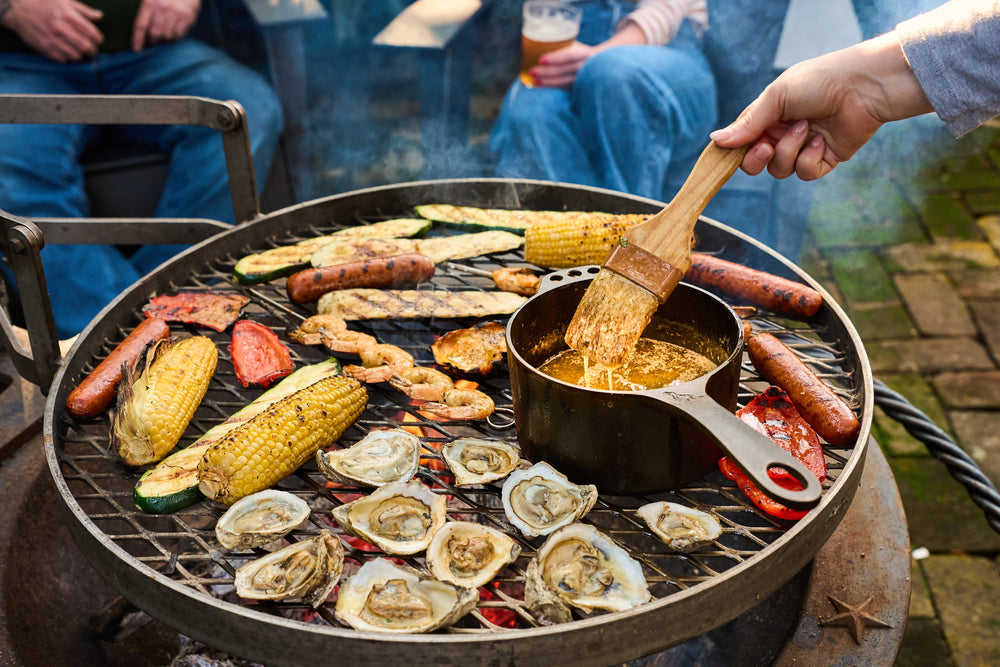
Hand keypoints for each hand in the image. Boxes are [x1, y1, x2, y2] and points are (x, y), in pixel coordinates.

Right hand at [5, 0, 103, 61]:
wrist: (17, 9)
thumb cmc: (43, 3)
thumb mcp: (64, 1)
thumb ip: (84, 10)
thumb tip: (99, 16)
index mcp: (70, 16)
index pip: (94, 35)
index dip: (98, 40)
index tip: (96, 40)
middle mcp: (62, 29)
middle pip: (87, 48)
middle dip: (92, 50)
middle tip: (90, 49)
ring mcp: (53, 40)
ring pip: (76, 56)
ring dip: (80, 55)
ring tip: (78, 50)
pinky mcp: (44, 48)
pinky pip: (62, 60)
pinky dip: (67, 58)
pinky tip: (65, 52)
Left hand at [132, 0, 199, 51]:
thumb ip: (145, 10)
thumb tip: (141, 30)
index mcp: (149, 2)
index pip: (141, 25)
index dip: (138, 39)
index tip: (137, 50)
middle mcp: (162, 8)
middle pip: (155, 34)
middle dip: (153, 40)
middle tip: (154, 40)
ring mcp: (176, 13)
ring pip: (168, 36)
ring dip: (165, 40)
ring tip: (165, 37)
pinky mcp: (188, 17)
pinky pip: (180, 34)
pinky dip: (176, 37)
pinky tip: (174, 33)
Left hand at [531, 42, 595, 87]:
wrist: (600, 66)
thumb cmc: (581, 53)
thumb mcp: (576, 46)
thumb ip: (562, 44)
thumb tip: (538, 39)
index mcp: (584, 53)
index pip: (569, 56)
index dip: (555, 58)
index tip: (541, 60)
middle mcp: (585, 67)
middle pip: (563, 70)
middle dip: (547, 72)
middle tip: (532, 71)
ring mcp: (582, 80)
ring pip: (563, 82)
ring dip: (547, 82)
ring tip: (534, 80)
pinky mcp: (578, 88)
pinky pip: (563, 88)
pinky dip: (551, 87)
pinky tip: (539, 86)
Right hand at [710, 32, 931, 179]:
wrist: (863, 87)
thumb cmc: (819, 81)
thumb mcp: (776, 97)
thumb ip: (747, 123)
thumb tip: (715, 141)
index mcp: (768, 116)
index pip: (741, 141)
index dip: (735, 150)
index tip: (732, 151)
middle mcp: (782, 133)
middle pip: (755, 163)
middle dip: (757, 159)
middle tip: (767, 146)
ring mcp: (802, 147)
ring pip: (779, 170)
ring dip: (789, 152)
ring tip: (807, 129)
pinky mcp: (822, 160)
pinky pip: (804, 173)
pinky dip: (809, 159)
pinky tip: (821, 141)